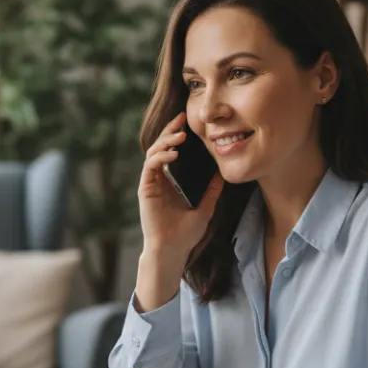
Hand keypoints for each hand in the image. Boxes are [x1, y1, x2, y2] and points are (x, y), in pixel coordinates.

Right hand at [136, 112, 223, 309]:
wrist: (173, 250)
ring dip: (166, 141)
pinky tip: (173, 153)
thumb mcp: (206, 207)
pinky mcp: (145, 189)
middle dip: (169, 130)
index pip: (170, 151)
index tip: (187, 123)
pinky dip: (161, 157)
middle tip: (181, 118)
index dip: (176, 135)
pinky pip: (150, 166)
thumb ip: (212, 191)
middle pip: (160, 147)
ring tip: (180, 135)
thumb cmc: (186, 234)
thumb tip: (222, 174)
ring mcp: (150, 184)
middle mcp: (157, 180)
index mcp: (168, 182)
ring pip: (153, 152)